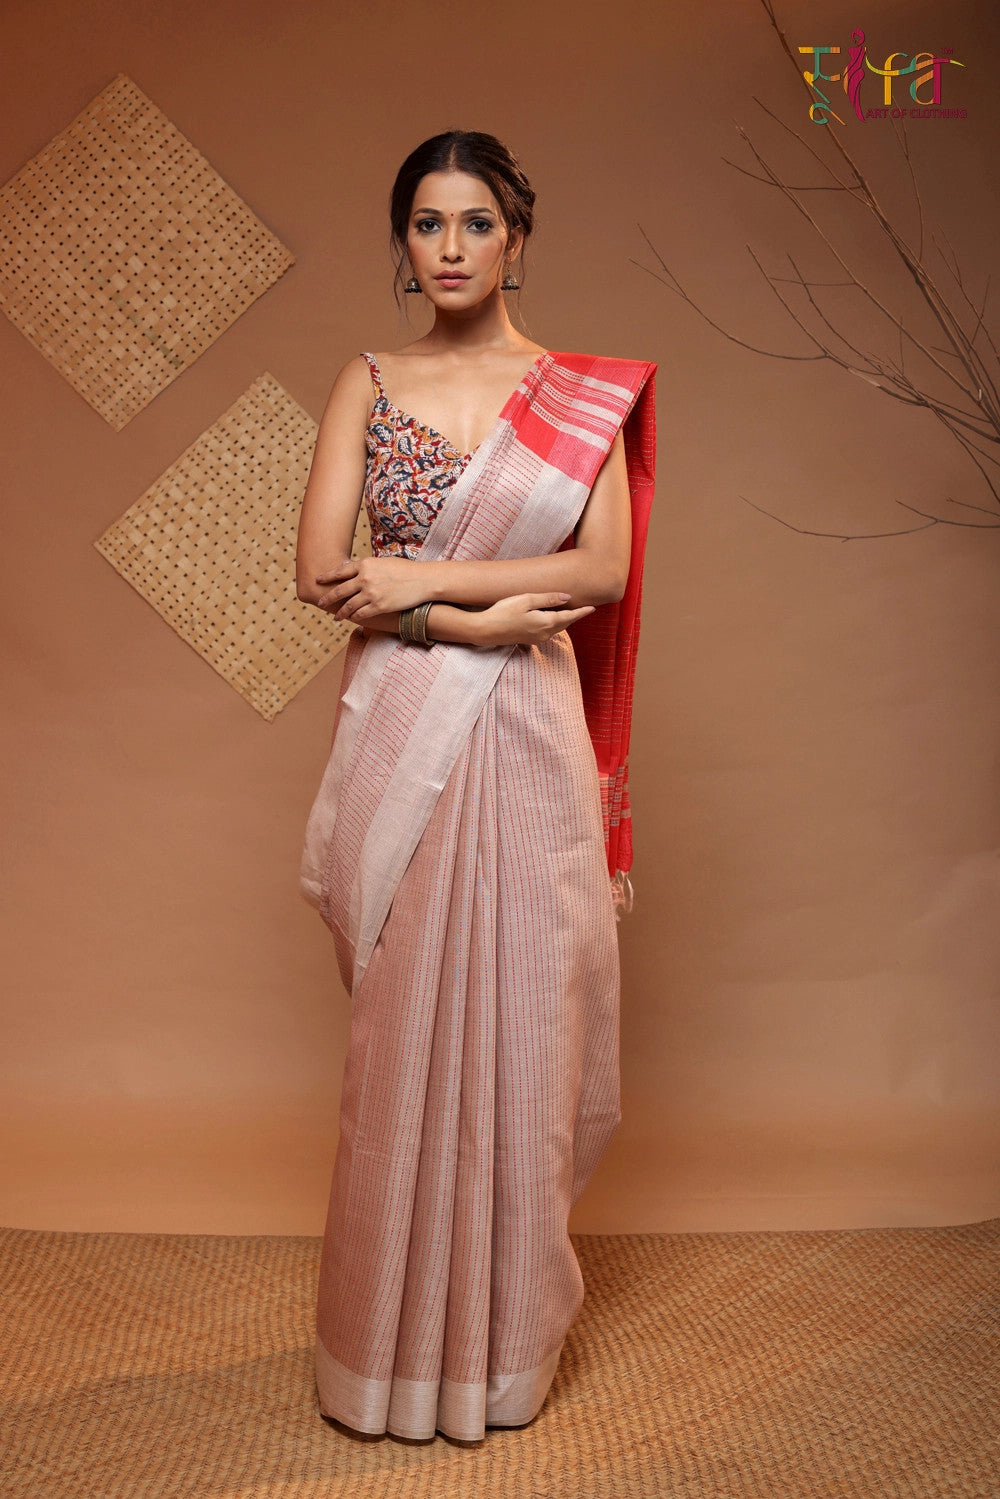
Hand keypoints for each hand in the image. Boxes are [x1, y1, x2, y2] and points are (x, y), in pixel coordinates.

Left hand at [315, 556, 430, 619]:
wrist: (423, 580)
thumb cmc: (405, 570)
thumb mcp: (383, 562)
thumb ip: (367, 567)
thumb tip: (352, 569)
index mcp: (365, 565)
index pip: (340, 571)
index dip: (327, 576)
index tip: (318, 580)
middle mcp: (365, 578)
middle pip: (339, 590)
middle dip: (328, 598)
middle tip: (320, 603)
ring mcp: (371, 593)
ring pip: (348, 606)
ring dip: (340, 613)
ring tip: (335, 617)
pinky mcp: (379, 606)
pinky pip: (360, 614)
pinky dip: (354, 617)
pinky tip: (351, 619)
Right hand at [474, 593, 594, 648]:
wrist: (486, 630)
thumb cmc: (503, 612)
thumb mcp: (527, 600)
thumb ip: (548, 599)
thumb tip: (567, 597)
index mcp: (546, 623)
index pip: (569, 616)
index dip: (582, 612)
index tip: (593, 607)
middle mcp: (545, 634)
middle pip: (565, 623)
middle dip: (575, 616)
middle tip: (586, 608)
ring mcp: (537, 638)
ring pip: (557, 628)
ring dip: (566, 620)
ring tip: (573, 612)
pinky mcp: (530, 639)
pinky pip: (549, 630)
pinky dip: (555, 623)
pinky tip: (554, 618)